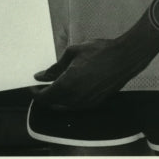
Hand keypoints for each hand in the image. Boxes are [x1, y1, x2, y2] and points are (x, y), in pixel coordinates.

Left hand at [33, 38, 149, 109]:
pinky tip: (68, 90)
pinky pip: (76, 106)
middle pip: (53, 104)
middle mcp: (76, 97)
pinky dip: (68, 101)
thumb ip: (54, 68)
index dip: (36, 93)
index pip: (45, 97)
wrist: (125, 57)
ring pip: (65, 107)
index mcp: (68, 84)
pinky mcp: (96, 102)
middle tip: (42, 86)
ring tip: (54, 86)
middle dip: (45, 96)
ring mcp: (87, 102)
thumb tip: (40, 76)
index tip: (33, 86)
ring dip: (56, 99)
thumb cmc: (99, 51)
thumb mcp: (72, 53)